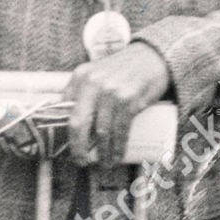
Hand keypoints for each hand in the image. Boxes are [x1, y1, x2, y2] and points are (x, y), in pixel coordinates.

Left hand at [64, 41, 170, 164]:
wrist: (155, 56)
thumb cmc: (125, 69)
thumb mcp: (99, 73)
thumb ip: (85, 92)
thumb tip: (76, 125)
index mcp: (80, 77)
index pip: (65, 111)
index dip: (67, 134)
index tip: (71, 147)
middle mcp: (93, 83)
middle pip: (78, 124)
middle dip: (78, 148)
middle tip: (82, 161)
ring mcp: (111, 91)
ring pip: (101, 131)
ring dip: (103, 152)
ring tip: (105, 163)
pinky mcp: (129, 99)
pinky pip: (120, 130)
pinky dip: (118, 147)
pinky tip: (117, 155)